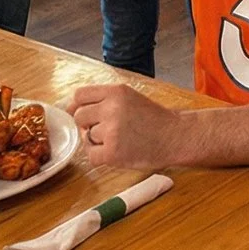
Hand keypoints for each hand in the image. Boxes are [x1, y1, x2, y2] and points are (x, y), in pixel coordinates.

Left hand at [69, 83, 189, 172]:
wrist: (175, 137)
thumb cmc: (154, 119)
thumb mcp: (130, 98)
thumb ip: (104, 100)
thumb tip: (72, 109)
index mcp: (116, 92)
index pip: (80, 95)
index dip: (77, 106)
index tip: (81, 114)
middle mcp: (111, 108)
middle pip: (79, 116)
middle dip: (88, 125)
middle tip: (107, 130)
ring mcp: (111, 131)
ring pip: (86, 137)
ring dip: (98, 141)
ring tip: (119, 140)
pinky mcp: (112, 152)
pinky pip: (91, 156)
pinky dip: (101, 157)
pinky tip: (117, 152)